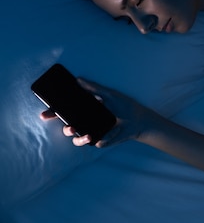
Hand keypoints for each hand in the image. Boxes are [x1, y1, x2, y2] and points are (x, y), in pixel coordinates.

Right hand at [40, 78, 159, 147]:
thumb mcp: (109, 95)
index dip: (54, 113)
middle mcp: (86, 122)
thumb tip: (78, 79)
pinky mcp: (102, 140)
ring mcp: (92, 132)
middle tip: (70, 126)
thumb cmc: (123, 105)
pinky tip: (109, 134)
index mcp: (85, 111)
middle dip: (66, 129)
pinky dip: (103, 139)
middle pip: (68, 127)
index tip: (46, 114)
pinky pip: (97, 143)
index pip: (65, 112)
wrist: (139, 119)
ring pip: (78, 139)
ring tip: (88, 135)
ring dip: (80, 139)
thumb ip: (94, 88)